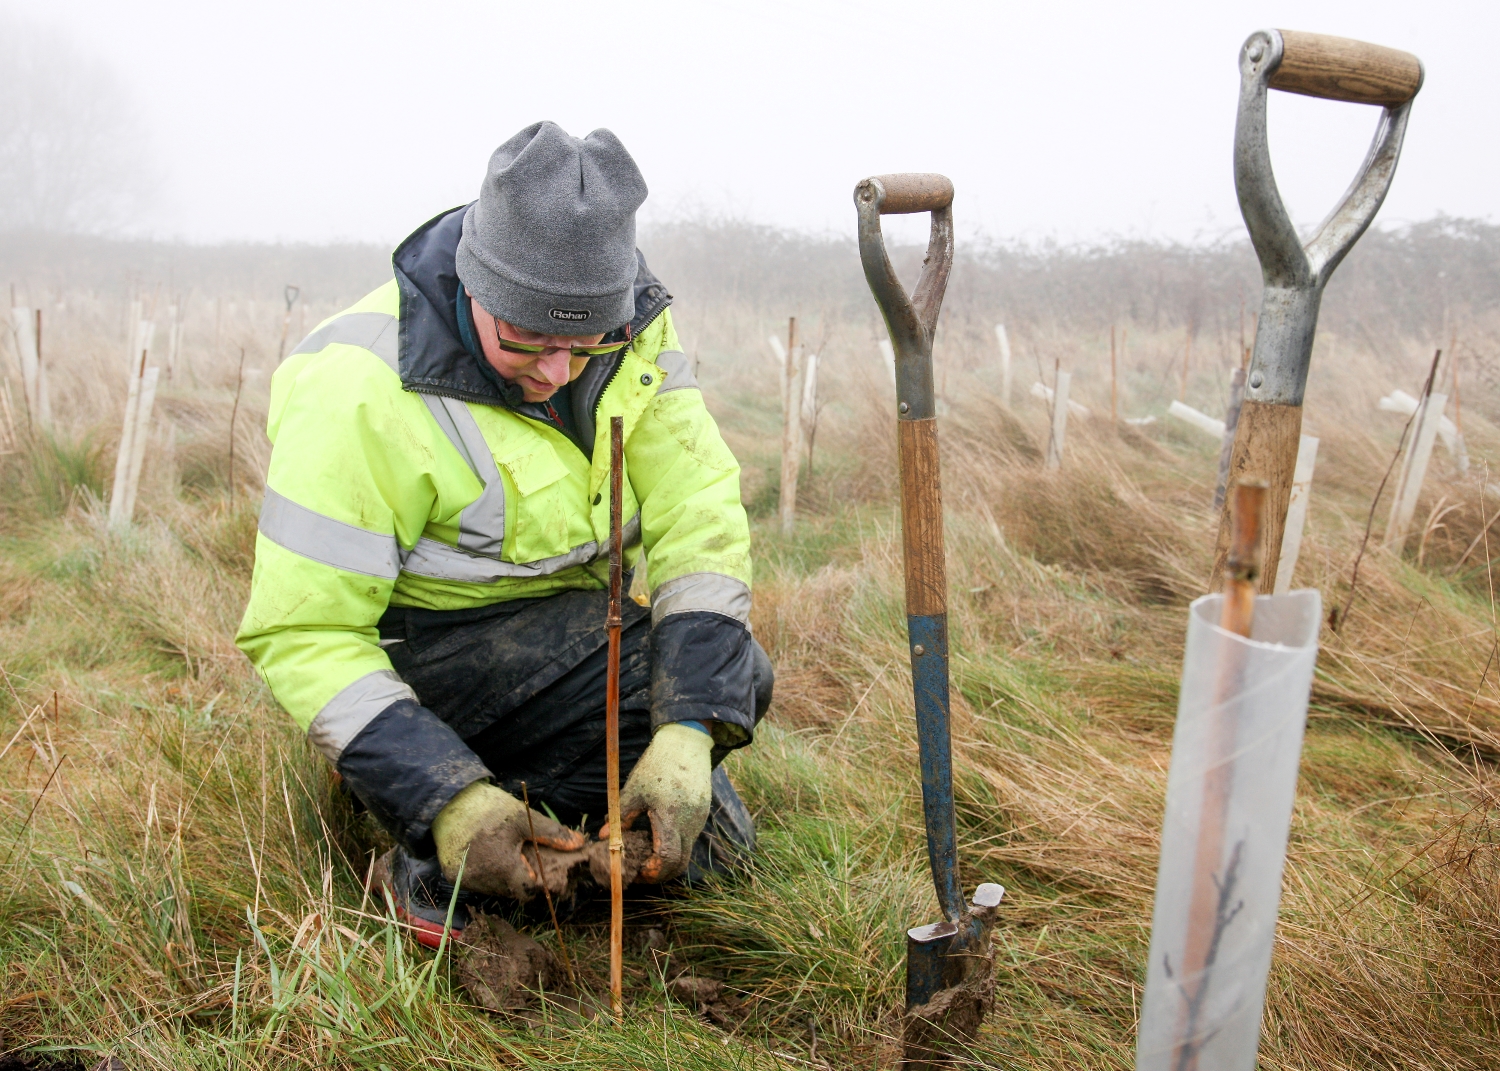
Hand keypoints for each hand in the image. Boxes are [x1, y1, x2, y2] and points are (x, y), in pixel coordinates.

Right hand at [432, 781, 584, 900]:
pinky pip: (478, 882)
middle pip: (512, 891)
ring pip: (495, 889)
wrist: (449, 799)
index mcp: (502, 869)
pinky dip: (488, 873)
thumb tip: (578, 844)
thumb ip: (552, 833)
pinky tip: (490, 854)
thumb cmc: (490, 808)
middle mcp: (481, 881)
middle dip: (524, 878)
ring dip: (506, 877)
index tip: (546, 870)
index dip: (541, 883)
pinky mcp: (453, 876)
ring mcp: (465, 881)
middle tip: (528, 858)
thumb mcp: (524, 818)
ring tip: (508, 853)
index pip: (530, 891)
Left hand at [602, 722, 712, 883]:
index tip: (637, 870)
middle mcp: (690, 823)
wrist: (686, 743)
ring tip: (647, 850)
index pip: (667, 859)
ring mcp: (699, 819)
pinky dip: (675, 843)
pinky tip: (659, 832)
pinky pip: (689, 837)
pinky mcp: (702, 814)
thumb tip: (603, 837)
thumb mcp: (634, 790)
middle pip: (680, 864)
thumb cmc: (658, 764)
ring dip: (667, 858)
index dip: (652, 871)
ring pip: (686, 852)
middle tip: (641, 869)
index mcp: (671, 818)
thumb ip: (619, 816)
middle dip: (660, 873)